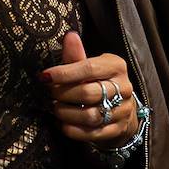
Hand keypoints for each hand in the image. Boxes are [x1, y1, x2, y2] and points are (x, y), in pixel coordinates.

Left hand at [42, 31, 139, 149]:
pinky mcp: (118, 129)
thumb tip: (69, 36)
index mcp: (116, 66)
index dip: (64, 73)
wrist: (121, 107)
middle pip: (88, 93)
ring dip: (66, 113)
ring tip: (55, 108)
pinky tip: (62, 123)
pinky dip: (73, 129)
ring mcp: (122, 110)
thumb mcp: (89, 65)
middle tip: (50, 94)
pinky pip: (92, 133)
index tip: (44, 76)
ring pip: (90, 115)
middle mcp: (123, 88)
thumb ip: (76, 55)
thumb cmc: (99, 81)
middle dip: (63, 95)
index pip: (88, 68)